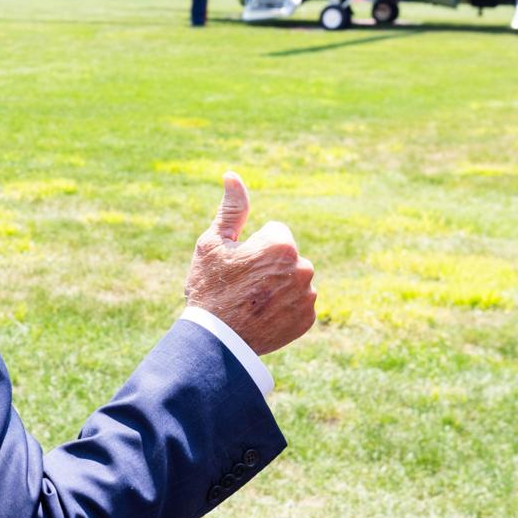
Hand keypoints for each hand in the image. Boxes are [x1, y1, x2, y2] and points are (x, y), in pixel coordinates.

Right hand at [183, 172, 315, 355]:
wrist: (215, 342)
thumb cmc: (209, 288)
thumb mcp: (213, 243)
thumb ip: (232, 209)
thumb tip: (232, 175)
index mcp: (282, 245)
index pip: (275, 232)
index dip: (253, 247)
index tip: (239, 265)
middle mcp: (303, 268)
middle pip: (287, 256)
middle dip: (269, 265)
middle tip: (244, 286)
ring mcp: (308, 296)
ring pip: (293, 280)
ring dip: (278, 286)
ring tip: (252, 303)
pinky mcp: (308, 319)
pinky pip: (298, 304)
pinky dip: (284, 308)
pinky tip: (262, 317)